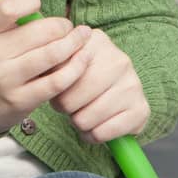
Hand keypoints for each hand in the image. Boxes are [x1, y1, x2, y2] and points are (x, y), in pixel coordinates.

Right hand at [0, 0, 92, 132]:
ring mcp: (6, 79)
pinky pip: (57, 81)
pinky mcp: (21, 100)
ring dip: (74, 44)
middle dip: (62, 26)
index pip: (8, 7)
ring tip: (82, 38)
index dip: (29, 0)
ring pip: (53, 55)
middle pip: (40, 32)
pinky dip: (75, 67)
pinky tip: (81, 59)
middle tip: (68, 26)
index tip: (37, 3)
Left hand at [51, 28, 149, 143]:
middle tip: (71, 106)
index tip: (58, 88)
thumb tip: (35, 67)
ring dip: (79, 123)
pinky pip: (102, 133)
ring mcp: (133, 84)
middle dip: (65, 108)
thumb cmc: (85, 76)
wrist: (122, 91)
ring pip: (85, 120)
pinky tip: (96, 126)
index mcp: (96, 42)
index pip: (59, 74)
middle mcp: (119, 60)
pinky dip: (93, 136)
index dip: (54, 88)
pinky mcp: (141, 109)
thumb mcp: (66, 61)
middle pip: (70, 101)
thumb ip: (51, 61)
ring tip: (83, 114)